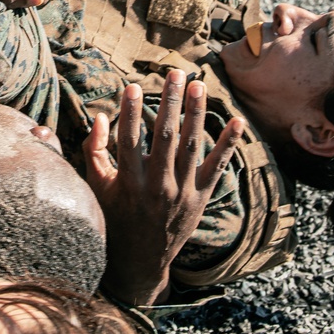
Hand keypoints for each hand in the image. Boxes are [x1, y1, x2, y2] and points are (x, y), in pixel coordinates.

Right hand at [84, 75, 241, 306]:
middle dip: (171, 103)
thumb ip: (95, 150)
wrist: (140, 260)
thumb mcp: (97, 186)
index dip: (131, 112)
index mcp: (129, 184)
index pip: (129, 140)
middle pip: (166, 138)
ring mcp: (182, 194)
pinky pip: (217, 167)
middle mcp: (157, 188)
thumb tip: (100, 116)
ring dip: (196, 113)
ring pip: (192, 147)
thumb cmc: (114, 216)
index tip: (133, 86)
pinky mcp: (200, 199)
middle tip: (176, 73)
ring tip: (198, 85)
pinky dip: (228, 145)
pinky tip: (238, 121)